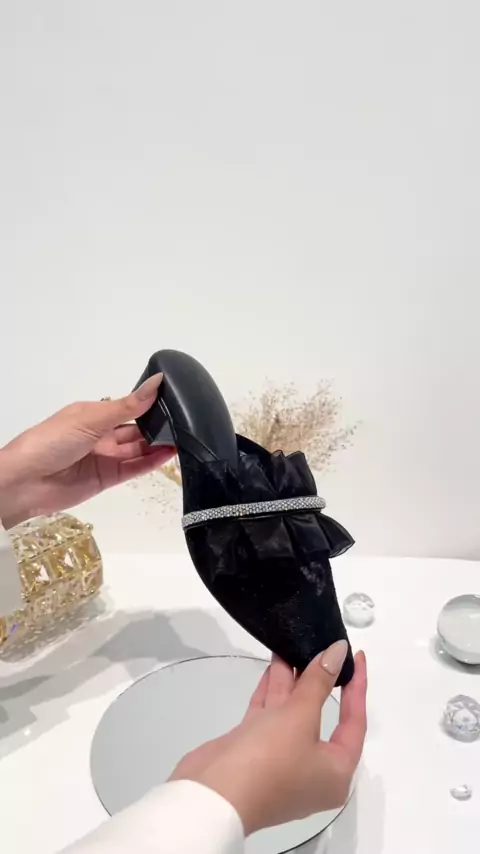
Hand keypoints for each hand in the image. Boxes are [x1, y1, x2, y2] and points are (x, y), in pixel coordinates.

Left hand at [0, 374, 174, 527]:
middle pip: (136, 430)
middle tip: (186, 421)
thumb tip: (157, 382)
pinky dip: (151, 462)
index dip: (150, 405)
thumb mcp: (92, 418)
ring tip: (185, 438)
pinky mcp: (108, 479)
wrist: (25, 482)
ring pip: (138, 449)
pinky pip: (134, 468)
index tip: (176, 400)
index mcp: (93, 415)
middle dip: (158, 426)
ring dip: (159, 445)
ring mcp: (105, 458)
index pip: (128, 407)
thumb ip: (128, 406)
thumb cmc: (52, 441)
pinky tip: (169, 454)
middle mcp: (100, 435)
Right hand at [170, 641, 366, 835]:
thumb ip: (319, 681)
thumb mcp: (300, 717)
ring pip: (292, 713)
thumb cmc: (270, 760)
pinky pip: (270, 716)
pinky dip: (272, 692)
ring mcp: (281, 761)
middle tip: (320, 646)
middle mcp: (312, 769)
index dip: (356, 686)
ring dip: (292, 681)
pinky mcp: (254, 751)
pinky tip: (274, 665)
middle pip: (320, 716)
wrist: (213, 794)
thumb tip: (337, 652)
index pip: (354, 722)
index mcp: (335, 772)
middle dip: (317, 680)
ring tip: (294, 645)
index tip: (354, 655)